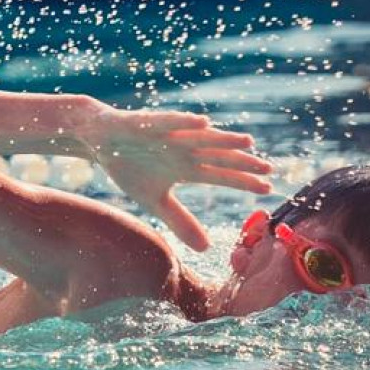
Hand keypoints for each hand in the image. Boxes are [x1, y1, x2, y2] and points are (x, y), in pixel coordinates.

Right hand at [84, 106, 272, 250]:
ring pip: (201, 137)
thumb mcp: (155, 201)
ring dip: (223, 139)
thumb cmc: (130, 166)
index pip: (221, 175)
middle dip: (242, 162)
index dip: (243, 181)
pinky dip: (185, 122)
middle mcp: (184, 149)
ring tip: (247, 143)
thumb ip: (180, 221)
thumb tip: (206, 248)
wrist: (100, 141)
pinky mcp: (148, 123)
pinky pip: (169, 122)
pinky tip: (203, 123)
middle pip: (218, 156)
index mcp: (187, 168)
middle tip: (269, 169)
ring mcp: (169, 134)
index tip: (267, 189)